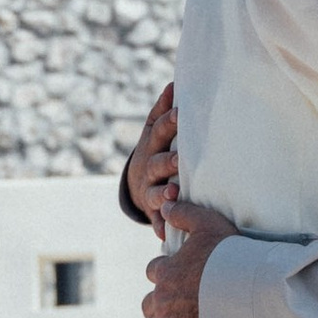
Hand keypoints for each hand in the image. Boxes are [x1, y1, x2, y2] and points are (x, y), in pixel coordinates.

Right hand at [124, 82, 178, 231]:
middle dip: (168, 161)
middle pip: (158, 164)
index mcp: (153, 146)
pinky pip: (156, 219)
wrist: (137, 184)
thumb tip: (173, 83)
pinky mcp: (152, 210)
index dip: (169, 123)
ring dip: (163, 194)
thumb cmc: (156, 150)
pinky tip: (164, 234)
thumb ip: (162, 110)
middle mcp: (149, 168)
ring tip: (173, 194)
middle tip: (180, 158)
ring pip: (155, 192)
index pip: (160, 132)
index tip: (180, 113)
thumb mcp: (153, 131)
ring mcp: (148, 190)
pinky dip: (160, 226)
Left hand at [139, 199, 236, 317]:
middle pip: (149, 302)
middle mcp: (162, 294)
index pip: (154, 270)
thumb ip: (184, 212)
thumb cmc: (228, 253)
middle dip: (156, 304)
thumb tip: (166, 205)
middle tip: (164, 309)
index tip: (170, 275)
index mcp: (166, 269)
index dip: (162, 272)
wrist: (242, 285)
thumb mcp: (207, 223)